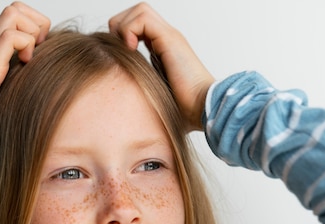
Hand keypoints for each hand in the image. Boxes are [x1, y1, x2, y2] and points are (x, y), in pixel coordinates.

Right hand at [0, 2, 49, 106]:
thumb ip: (9, 66)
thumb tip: (31, 67)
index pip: (14, 13)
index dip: (32, 24)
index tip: (37, 47)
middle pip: (15, 7)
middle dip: (36, 23)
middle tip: (38, 48)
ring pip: (14, 14)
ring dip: (31, 33)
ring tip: (29, 56)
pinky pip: (12, 37)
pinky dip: (26, 46)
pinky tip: (25, 63)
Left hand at [109, 2, 213, 131]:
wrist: (204, 110)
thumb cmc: (185, 112)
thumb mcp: (155, 100)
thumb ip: (143, 95)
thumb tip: (125, 111)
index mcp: (163, 50)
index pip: (138, 26)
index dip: (122, 35)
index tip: (120, 58)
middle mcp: (167, 40)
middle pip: (138, 12)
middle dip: (120, 26)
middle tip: (120, 50)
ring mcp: (169, 37)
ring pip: (139, 10)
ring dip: (124, 26)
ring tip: (126, 49)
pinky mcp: (170, 39)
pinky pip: (142, 18)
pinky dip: (129, 30)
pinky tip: (131, 50)